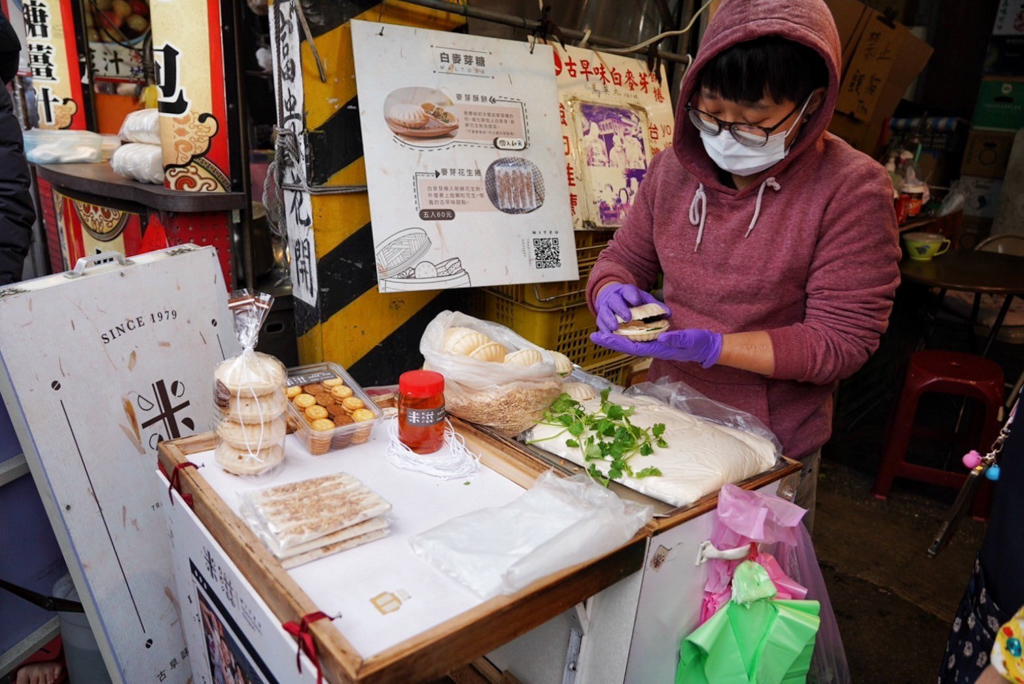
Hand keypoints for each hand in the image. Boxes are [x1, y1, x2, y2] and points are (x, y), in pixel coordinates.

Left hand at [590, 329, 723, 367]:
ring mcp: (654, 346)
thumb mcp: (689, 339)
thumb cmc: (698, 343)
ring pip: (630, 343)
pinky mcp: (657, 341)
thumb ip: (676, 339)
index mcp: (658, 349)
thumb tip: (661, 338)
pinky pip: (638, 339)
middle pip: (627, 346)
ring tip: (601, 333)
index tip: (602, 337)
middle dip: (610, 341)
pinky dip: (626, 335)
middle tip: (593, 336)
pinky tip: (620, 330)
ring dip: (616, 339)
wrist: (706, 348)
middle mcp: (653, 349)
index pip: (632, 346)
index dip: (616, 342)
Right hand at [594, 283, 669, 332]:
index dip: (632, 296)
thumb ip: (656, 306)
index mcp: (626, 291)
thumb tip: (669, 314)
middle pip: (615, 301)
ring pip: (605, 313)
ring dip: (609, 320)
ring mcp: (605, 308)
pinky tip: (609, 336)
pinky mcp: (600, 318)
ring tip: (615, 327)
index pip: (628, 291)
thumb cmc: (633, 301)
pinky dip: (604, 330)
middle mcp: (614, 298)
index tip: (636, 301)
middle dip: (621, 309)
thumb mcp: (644, 300)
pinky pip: (600, 324)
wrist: (612, 298)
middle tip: (628, 317)